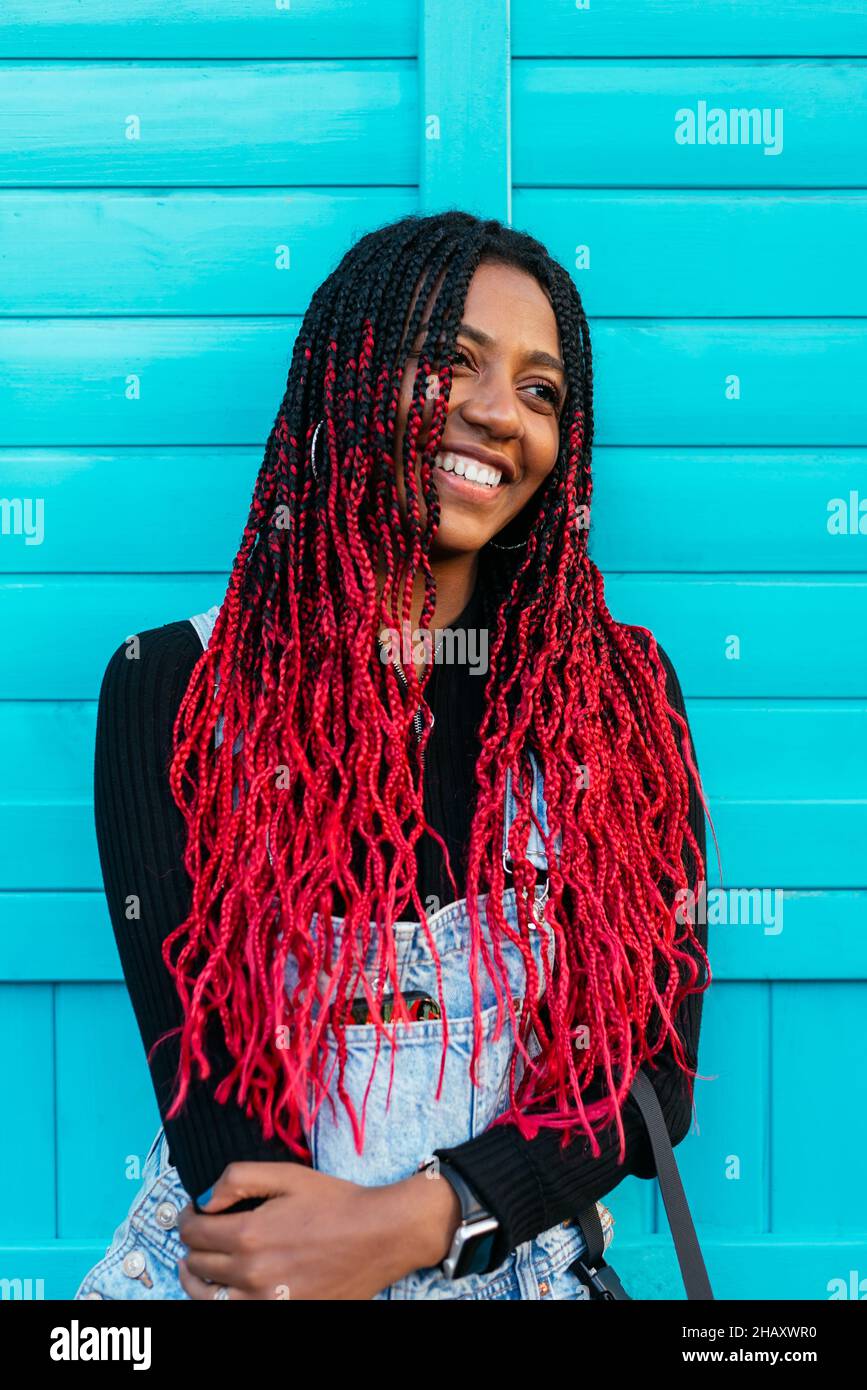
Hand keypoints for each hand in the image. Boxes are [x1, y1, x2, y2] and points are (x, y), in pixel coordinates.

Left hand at [175, 1160, 461, 1299]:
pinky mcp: (280, 1314)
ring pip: (207, 1298)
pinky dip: (220, 1300)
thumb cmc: (336, 1202)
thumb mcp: (287, 1175)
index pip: (192, 1232)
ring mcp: (265, 1301)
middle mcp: (251, 1273)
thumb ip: (238, 1178)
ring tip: (195, 1266)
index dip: (185, 1218)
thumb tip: (204, 1199)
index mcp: (248, 1234)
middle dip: (191, 1244)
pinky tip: (223, 1288)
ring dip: (195, 1279)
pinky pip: (233, 1313)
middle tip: (198, 1232)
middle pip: (197, 1263)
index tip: (192, 1211)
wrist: (379, 1236)